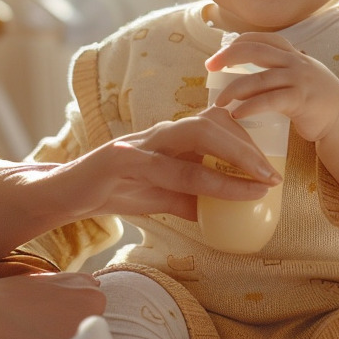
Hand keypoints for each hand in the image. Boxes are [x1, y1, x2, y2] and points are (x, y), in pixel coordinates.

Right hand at [53, 107, 281, 222]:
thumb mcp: (162, 196)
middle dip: (247, 147)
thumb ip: (193, 199)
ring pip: (195, 137)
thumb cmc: (115, 191)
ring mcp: (140, 142)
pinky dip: (196, 180)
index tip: (273, 167)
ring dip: (232, 159)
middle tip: (273, 175)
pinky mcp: (121, 159)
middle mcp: (159, 132)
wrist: (66, 195)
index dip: (248, 141)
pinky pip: (165, 168)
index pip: (216, 125)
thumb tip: (228, 215)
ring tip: (258, 183)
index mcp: (170, 137)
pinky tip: (211, 200)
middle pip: (212, 123)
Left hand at [206, 33, 338, 142]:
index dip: (237, 42)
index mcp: (293, 54)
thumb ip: (278, 70)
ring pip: (258, 78)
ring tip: (220, 102)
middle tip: (210, 67)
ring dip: (234, 89)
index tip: (218, 56)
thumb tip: (243, 75)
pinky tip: (237, 114)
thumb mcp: (299, 75)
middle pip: (255, 50)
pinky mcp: (300, 99)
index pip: (261, 38)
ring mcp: (299, 79)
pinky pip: (269, 100)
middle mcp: (295, 61)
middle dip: (228, 56)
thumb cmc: (316, 99)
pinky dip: (250, 106)